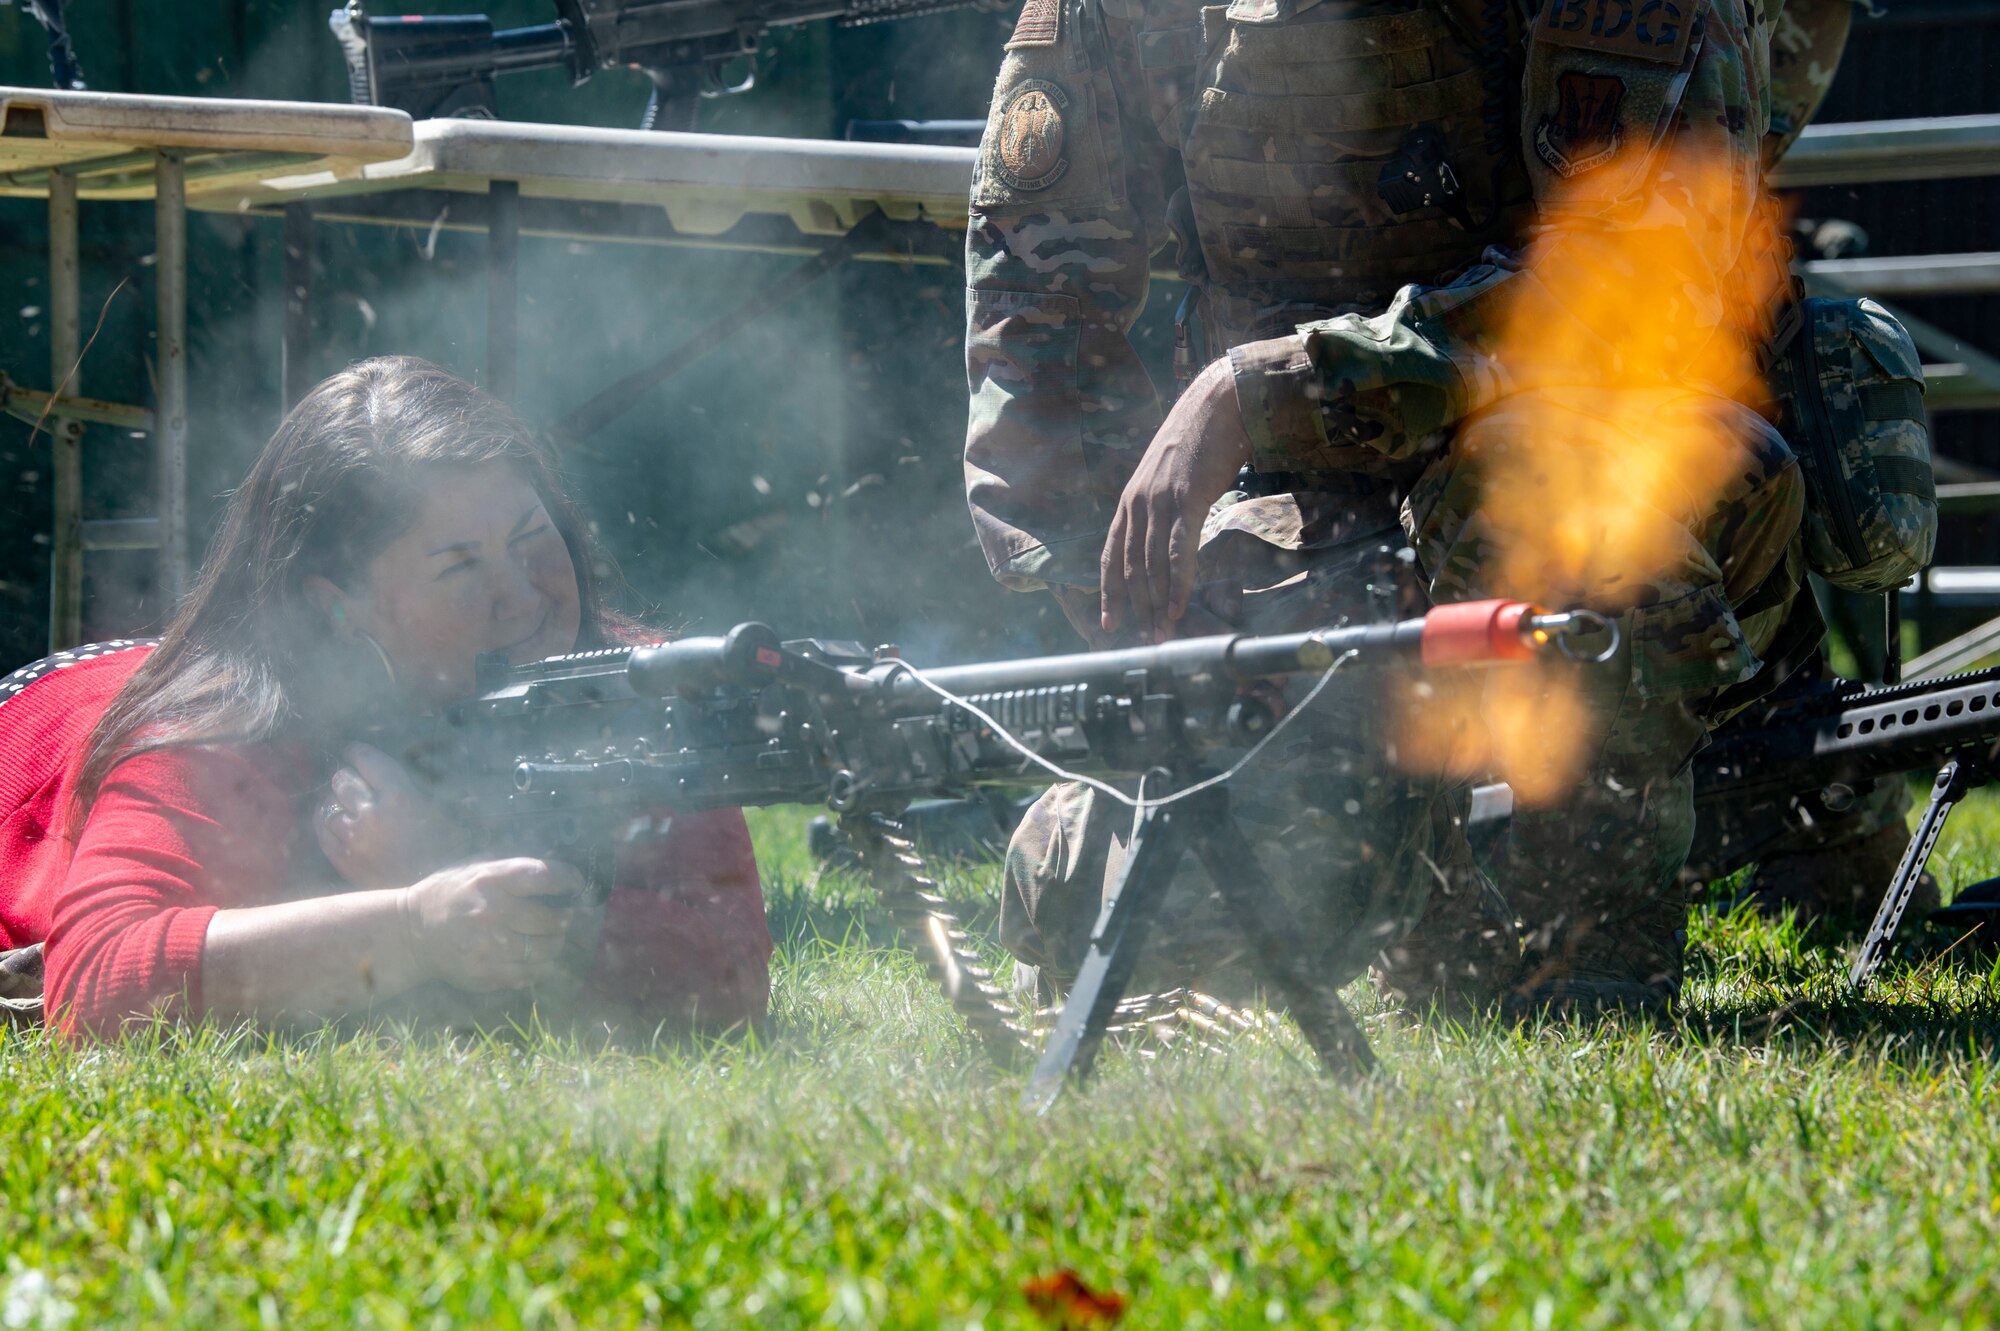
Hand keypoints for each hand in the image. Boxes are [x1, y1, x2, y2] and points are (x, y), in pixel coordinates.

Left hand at [315, 743, 462, 887]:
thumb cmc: (452, 849)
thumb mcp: (440, 807)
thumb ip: (410, 787)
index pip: (365, 759)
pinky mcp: (345, 861)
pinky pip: (323, 834)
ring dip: (337, 802)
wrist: (441, 894)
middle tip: (353, 780)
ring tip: (344, 804)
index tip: (355, 751)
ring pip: (328, 807)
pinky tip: (334, 823)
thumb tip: (388, 773)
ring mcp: (354, 839)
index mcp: (399, 794)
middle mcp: (371, 813)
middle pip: (342, 781)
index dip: (357, 752)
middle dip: (347, 777)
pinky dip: (326, 824)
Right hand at [397, 858, 580, 993]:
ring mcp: (487, 947)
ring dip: (556, 942)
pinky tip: (536, 957)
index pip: (542, 877)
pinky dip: (541, 965)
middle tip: (564, 916)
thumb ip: (513, 872)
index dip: (568, 880)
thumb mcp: (475, 869)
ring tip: (552, 937)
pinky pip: (530, 973)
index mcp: (489, 880)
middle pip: (549, 919)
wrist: (410, 933)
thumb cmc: (450, 895)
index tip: (577, 884)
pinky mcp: (484, 974)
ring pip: (546, 949)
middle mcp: (490, 913)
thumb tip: (559, 876)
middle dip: (563, 917)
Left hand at [1101, 358, 1252, 642]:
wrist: (1219, 403)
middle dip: (1137, 607)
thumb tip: (1169, 533)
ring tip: (1163, 633)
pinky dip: (1177, 584)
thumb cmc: (1200, 439)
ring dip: (1156, 604)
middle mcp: (1136, 503)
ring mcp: (1158, 502)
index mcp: (1129, 499)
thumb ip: (1161, 506)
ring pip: (1151, 565)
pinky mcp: (1185, 501)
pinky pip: (1177, 552)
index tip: (1109, 623)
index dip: (1109, 591)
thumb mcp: (1169, 476)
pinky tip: (1178, 606)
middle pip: (1131, 567)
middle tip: (1146, 639)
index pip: (1112, 554)